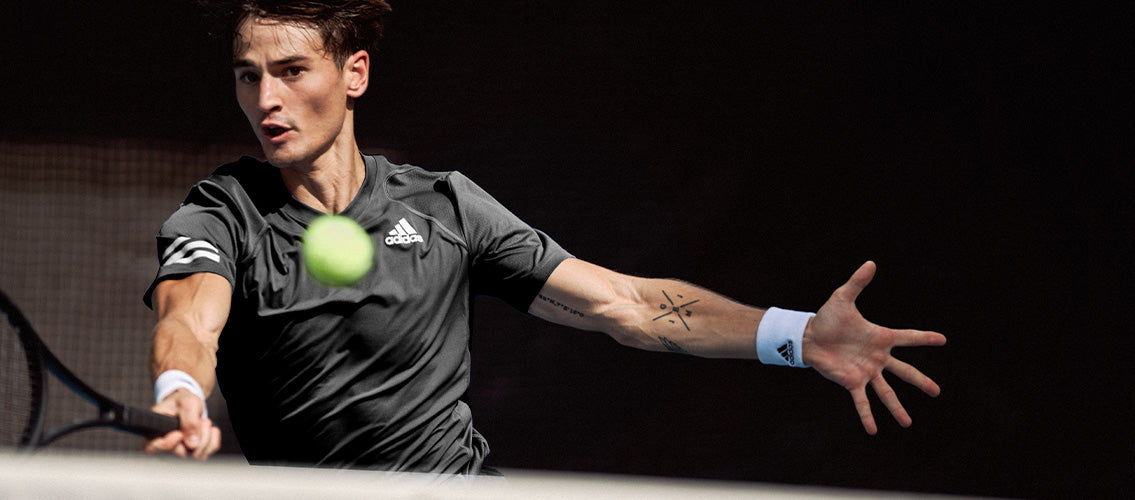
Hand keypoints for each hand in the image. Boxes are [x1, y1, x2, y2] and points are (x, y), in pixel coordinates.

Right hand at [143, 388, 221, 459]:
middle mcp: (165, 447)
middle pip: (181, 454)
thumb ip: (189, 422)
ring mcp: (180, 452)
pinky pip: (208, 452)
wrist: (189, 404)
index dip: (167, 444)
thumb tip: (192, 445)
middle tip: (202, 421)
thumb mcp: (186, 403)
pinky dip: (213, 439)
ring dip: (206, 437)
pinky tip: (210, 429)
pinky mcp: (193, 452)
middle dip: (197, 436)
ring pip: (197, 455)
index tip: (178, 434)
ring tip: (204, 422)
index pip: (153, 448)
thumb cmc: (181, 401)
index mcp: (154, 433)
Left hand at [802, 261, 946, 433]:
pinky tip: (874, 431)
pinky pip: (862, 401)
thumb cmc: (827, 317)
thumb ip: (858, 282)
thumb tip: (870, 263)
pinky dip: (867, 416)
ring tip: (907, 423)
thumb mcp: (842, 297)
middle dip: (921, 382)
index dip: (924, 338)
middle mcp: (877, 357)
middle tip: (937, 392)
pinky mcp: (851, 382)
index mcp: (880, 337)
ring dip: (897, 408)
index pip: (908, 337)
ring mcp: (866, 372)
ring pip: (886, 392)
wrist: (808, 336)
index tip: (943, 340)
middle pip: (904, 372)